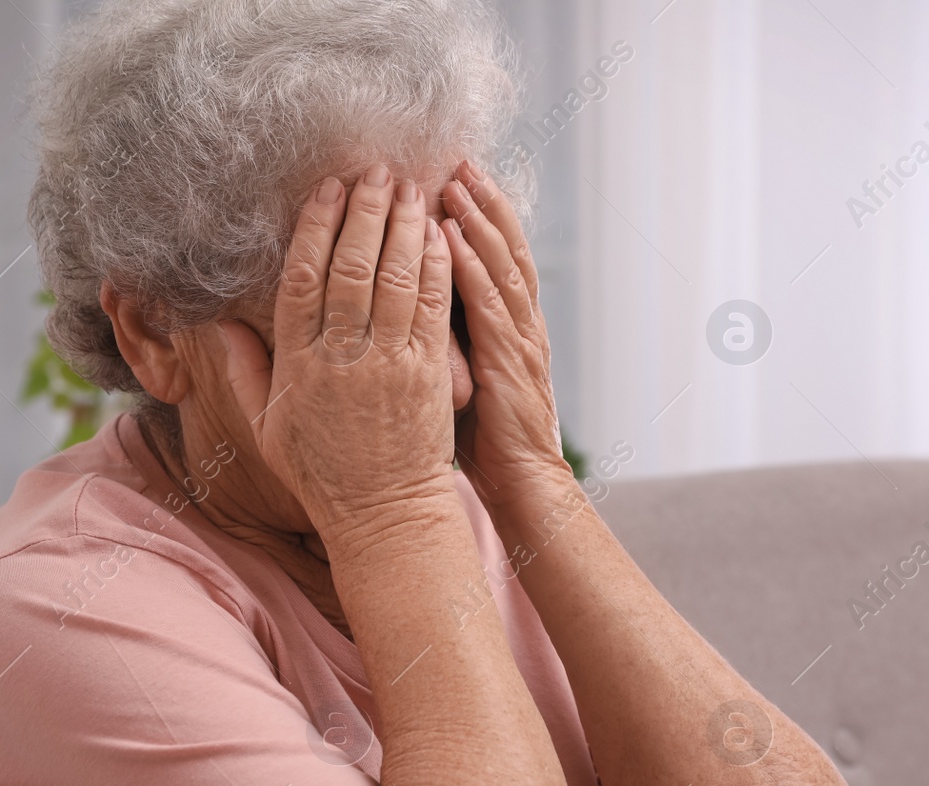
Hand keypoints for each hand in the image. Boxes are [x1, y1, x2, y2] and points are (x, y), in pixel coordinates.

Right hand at [221, 166, 458, 544]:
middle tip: (376, 169)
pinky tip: (438, 234)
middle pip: (350, 266)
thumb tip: (217, 323)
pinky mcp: (427, 377)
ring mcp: (388, 366)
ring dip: (403, 226)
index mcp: (297, 366)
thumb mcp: (267, 427)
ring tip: (411, 186)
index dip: (315, 226)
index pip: (302, 279)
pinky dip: (435, 266)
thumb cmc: (323, 475)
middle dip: (365, 211)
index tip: (327, 189)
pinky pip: (431, 309)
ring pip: (394, 279)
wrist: (384, 516)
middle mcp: (341, 359)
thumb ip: (243, 371)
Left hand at [442, 162, 576, 512]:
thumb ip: (441, 336)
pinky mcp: (509, 363)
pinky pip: (488, 306)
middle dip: (481, 202)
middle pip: (502, 249)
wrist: (524, 483)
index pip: (494, 257)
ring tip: (453, 181)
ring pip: (499, 266)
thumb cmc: (482, 438)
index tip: (451, 177)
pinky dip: (469, 266)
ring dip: (476, 220)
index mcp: (509, 327)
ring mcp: (519, 341)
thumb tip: (404, 305)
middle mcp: (519, 324)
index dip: (478, 216)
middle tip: (456, 160)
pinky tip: (449, 236)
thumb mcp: (458, 375)